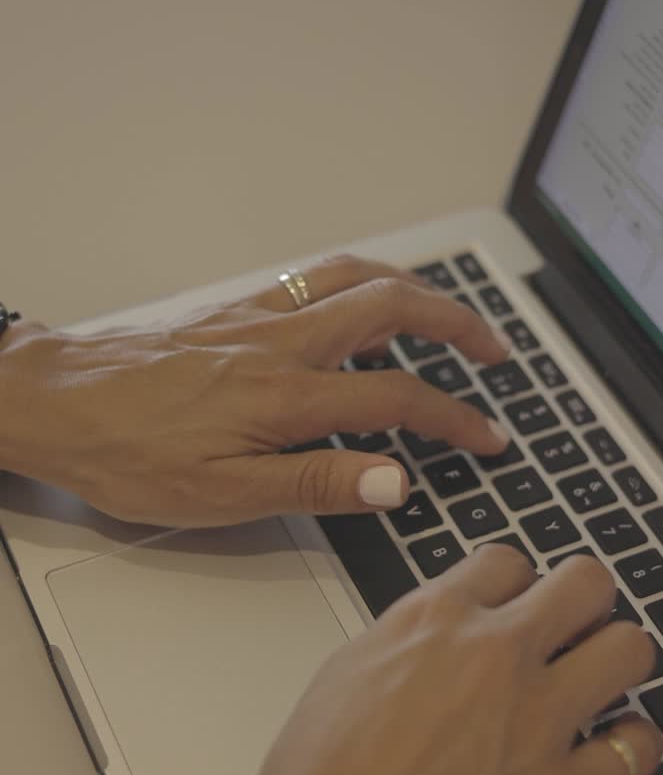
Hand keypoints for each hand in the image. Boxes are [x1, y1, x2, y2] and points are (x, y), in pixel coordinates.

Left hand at [0, 255, 510, 526]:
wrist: (56, 402)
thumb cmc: (126, 454)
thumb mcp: (221, 495)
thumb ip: (314, 485)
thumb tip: (393, 480)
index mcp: (286, 396)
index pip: (398, 400)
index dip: (456, 418)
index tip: (488, 438)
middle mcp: (282, 343)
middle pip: (394, 308)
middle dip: (458, 324)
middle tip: (495, 351)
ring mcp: (260, 318)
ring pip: (358, 279)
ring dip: (417, 292)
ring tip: (449, 317)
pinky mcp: (237, 311)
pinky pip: (316, 279)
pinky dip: (362, 284)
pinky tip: (365, 310)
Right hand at [183, 549, 660, 774]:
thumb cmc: (319, 774)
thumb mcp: (351, 664)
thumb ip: (413, 635)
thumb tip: (445, 633)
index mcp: (436, 617)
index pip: (509, 562)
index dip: (515, 585)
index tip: (516, 607)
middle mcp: (496, 653)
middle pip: (587, 583)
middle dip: (583, 601)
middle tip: (572, 629)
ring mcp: (538, 718)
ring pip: (630, 648)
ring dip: (616, 659)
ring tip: (598, 682)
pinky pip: (638, 747)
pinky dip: (632, 745)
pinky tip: (608, 750)